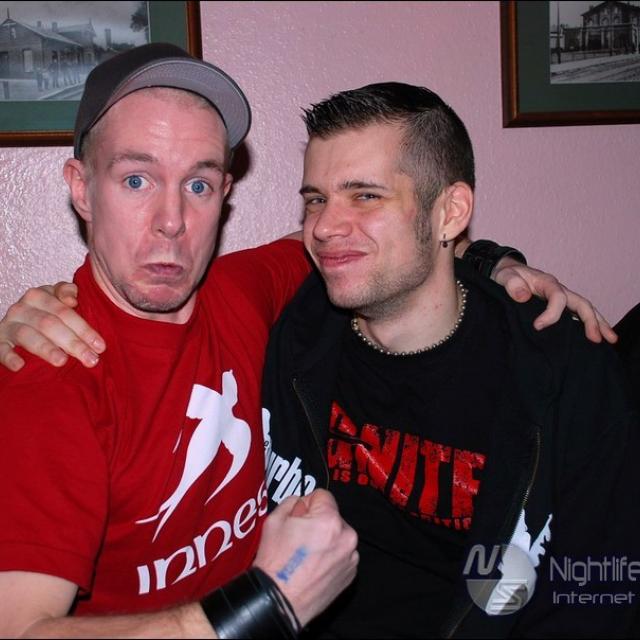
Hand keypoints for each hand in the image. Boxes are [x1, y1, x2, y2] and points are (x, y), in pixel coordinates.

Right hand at [0, 282, 104, 371]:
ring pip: (27, 335)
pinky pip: (0, 348)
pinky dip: (8, 356)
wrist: (18, 323)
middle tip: (90, 360)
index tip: (100, 346)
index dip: (84, 329)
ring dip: (46, 348)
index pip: (65, 312)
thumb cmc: (48, 314)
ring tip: (62, 361)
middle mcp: (22, 307)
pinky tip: (20, 365)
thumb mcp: (58, 300)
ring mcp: (8, 324)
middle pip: (50, 324)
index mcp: (40, 295)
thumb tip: (72, 300)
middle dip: (72, 343)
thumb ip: (68, 293)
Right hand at [253, 489, 357, 626]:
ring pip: (338, 534)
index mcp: (329, 520)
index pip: (323, 495)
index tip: (299, 515)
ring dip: (326, 538)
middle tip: (299, 538)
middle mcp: (346, 536)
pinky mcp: (351, 573)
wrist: (279, 602)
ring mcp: (350, 557)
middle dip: (317, 521)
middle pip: (332, 515)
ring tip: (306, 555)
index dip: (307, 503)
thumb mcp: (274, 520)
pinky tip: (314, 565)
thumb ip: (292, 502)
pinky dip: (331, 555)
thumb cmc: (276, 565)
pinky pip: (342, 553)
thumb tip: (302, 502)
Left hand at [492, 257, 616, 343]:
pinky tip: (595, 337)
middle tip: (595, 339)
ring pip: (584, 309)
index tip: (538, 326)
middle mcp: (559, 290)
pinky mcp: (559, 306)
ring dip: (598, 323)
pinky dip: (588, 324)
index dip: (551, 313)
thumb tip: (522, 296)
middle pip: (582, 303)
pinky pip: (577, 314)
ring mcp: (561, 298)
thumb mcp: (504, 276)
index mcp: (547, 282)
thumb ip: (511, 284)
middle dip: (591, 321)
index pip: (558, 297)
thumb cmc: (506, 274)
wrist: (507, 272)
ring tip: (610, 340)